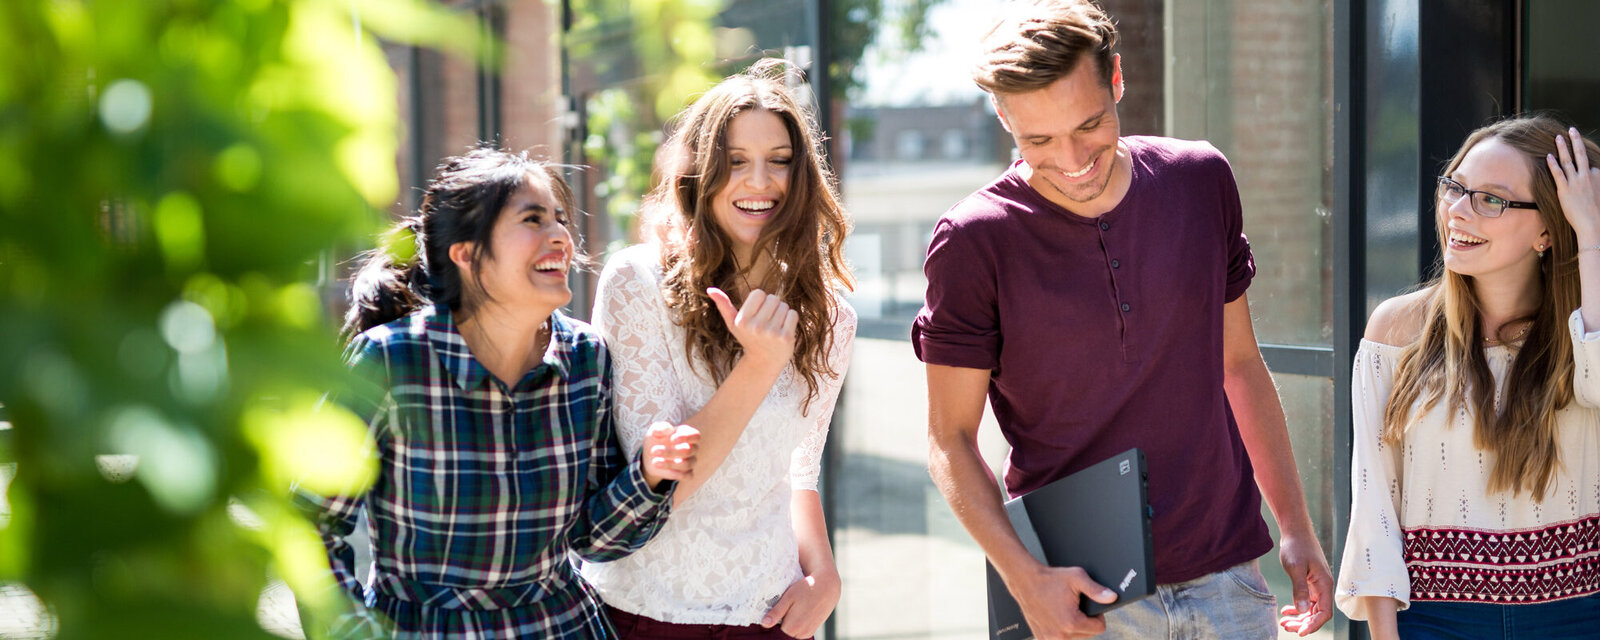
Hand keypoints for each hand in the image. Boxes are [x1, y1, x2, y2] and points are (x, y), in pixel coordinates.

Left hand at [639, 421, 698, 489]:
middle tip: (654, 450)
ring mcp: (690, 461)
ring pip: (687, 464)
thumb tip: (668, 429)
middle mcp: (692, 448)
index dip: (686, 438)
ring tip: (654, 462)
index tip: (671, 439)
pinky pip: (687, 476)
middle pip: (690, 451)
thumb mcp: (654, 431)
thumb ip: (660, 428)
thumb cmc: (655, 439)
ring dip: (670, 464)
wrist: (650, 456)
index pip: (696, 436)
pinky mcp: (686, 473)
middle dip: (671, 452)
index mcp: (687, 434)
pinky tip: (661, 469)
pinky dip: (675, 474)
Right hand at [708, 287, 798, 372]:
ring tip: (775, 326)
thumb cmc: (748, 338)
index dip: (760, 301)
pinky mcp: (786, 337)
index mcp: (742, 321)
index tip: (758, 313)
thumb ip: (723, 305)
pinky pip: (793, 314)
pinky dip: (791, 319)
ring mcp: (771, 333)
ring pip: (784, 306)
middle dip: (772, 307)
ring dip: (782, 313)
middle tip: (768, 321)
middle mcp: (755, 327)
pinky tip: (783, 330)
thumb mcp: (733, 324)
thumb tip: (710, 289)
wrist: (764, 362)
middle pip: (773, 298)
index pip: (758, 293)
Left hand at [761, 568, 840, 637]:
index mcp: (792, 627)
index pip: (775, 628)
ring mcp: (808, 633)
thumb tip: (764, 624)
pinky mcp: (813, 630)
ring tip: (796, 607)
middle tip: (789, 605)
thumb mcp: (788, 597)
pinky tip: (801, 611)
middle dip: (783, 621)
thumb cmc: (806, 589)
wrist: (828, 587)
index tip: (780, 607)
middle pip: (784, 630)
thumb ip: (776, 613)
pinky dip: (798, 624)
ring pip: (792, 631)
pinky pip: (800, 631)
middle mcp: (801, 633)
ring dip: (791, 623)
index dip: (775, 617)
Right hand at [1007, 564, 1117, 638]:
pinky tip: (1055, 617)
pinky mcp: (1041, 638)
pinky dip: (1061, 630)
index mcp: (1072, 622)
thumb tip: (1112, 597)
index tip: (1089, 607)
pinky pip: (1060, 639)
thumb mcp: (1076, 578)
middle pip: (1088, 634)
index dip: (1098, 616)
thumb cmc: (1050, 579)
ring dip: (1074, 627)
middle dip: (1086, 622)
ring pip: (1074, 638)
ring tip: (1064, 610)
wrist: (1025, 581)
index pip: (1099, 628)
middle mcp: (1060, 634)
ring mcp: (1049, 638)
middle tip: (1075, 606)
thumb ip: (1096, 590)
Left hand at [1276, 533, 1332, 635]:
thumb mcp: (1295, 568)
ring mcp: (1316, 585)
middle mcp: (1323, 587)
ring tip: (1284, 622)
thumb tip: (1302, 610)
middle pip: (1317, 613)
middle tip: (1287, 627)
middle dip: (1303, 623)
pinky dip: (1297, 608)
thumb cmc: (1296, 546)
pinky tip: (1286, 611)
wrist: (1295, 531)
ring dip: (1299, 617)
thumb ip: (1299, 589)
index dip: (1314, 624)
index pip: (1324, 612)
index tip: (1300, 632)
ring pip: (1311, 609)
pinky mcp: (1309, 582)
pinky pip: (1305, 601)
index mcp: (1324, 584)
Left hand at [1550, 127, 1599, 242]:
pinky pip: (1558, 173)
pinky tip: (1548, 156)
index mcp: (1598, 176)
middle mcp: (1588, 176)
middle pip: (1581, 154)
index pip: (1590, 164)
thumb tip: (1593, 175)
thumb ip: (1595, 185)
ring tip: (1557, 137)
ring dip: (1562, 147)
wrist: (1594, 224)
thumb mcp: (1599, 194)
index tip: (1579, 161)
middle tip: (1571, 130)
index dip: (1584, 164)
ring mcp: (1576, 182)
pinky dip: (1553, 164)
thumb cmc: (1597, 213)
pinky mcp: (1565, 189)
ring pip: (1568, 160)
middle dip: (1575, 140)